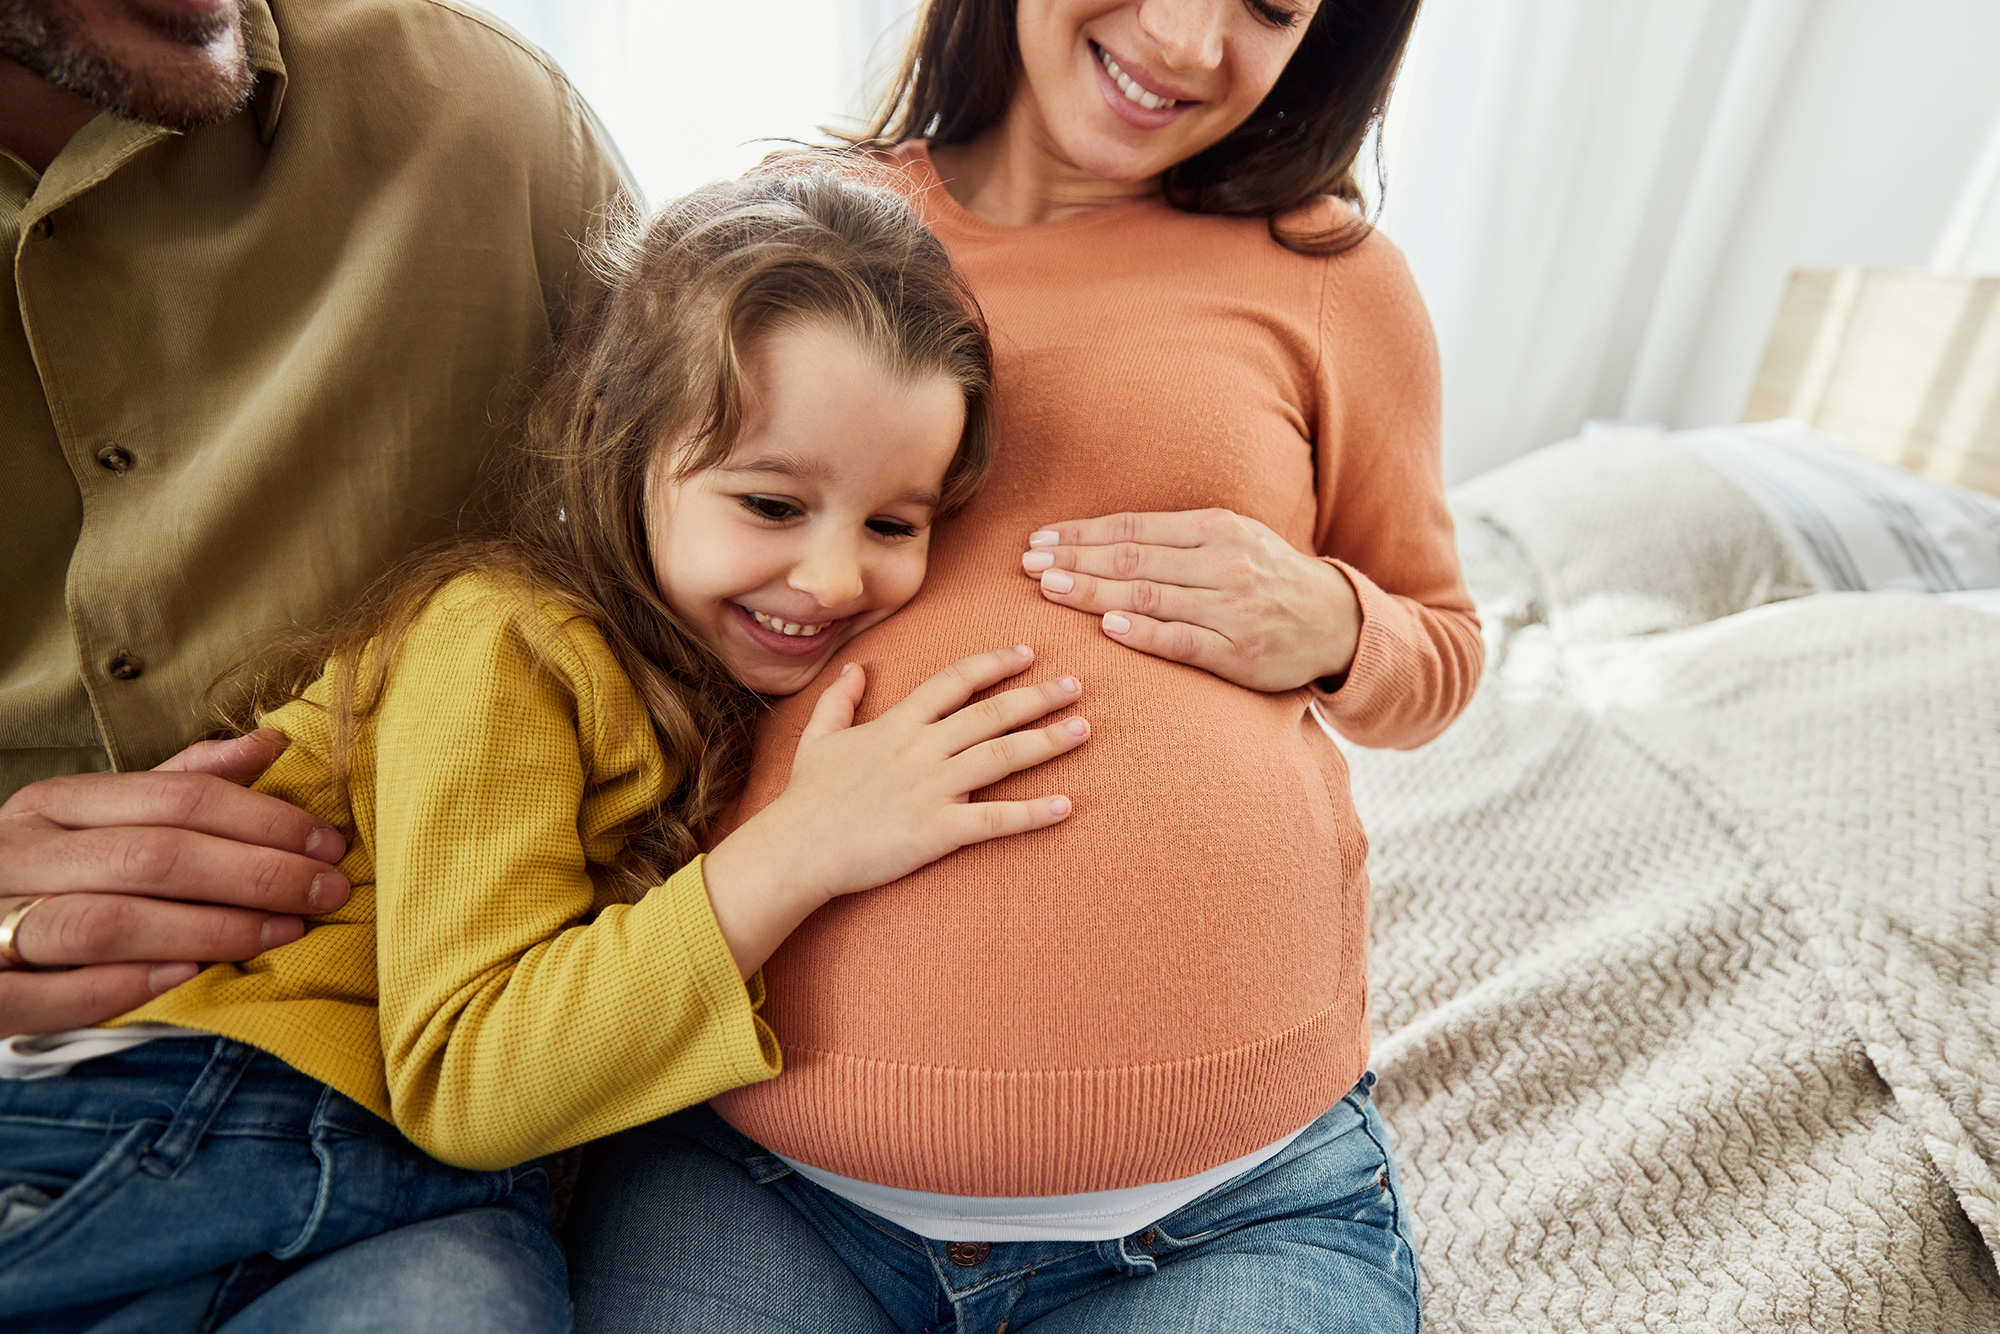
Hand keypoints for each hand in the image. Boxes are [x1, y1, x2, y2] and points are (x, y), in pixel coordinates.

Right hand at [0, 729, 350, 1037]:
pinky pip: (51, 992)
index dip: (263, 819)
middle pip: (154, 855)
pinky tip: (190, 982)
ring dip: (208, 930)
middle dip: (256, 874)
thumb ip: (180, 784)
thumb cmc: (46, 874)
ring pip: (107, 921)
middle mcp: (17, 852)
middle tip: (328, 892)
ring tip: (284, 933)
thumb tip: (272, 742)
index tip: (329, 844)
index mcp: (53, 804)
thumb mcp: (98, 819)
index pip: (175, 797)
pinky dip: (124, 987)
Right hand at [701, 645, 1087, 975]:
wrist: (796, 848)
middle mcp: (921, 749)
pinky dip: (1032, 814)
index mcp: (897, 724)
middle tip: (1076, 685)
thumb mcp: (818, 737)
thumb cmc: (807, 796)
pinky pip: (994, 820)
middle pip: (990, 714)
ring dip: (1047, 741)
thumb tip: (854, 669)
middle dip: (1037, 697)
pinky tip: (1065, 806)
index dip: (993, 664)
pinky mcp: (937, 830)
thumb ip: (839, 700)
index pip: (954, 682)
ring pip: (1001, 756)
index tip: (1026, 653)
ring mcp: (932, 788)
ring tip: (1083, 729)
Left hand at [1020, 509, 1361, 691]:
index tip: (1039, 540)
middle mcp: (1222, 563)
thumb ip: (1175, 536)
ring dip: (1093, 592)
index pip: (1134, 527)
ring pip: (1148, 596)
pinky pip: (1181, 640)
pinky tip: (1107, 626)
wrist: (1336, 620)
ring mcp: (1230, 608)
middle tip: (1027, 565)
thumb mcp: (1231, 538)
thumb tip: (1102, 535)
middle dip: (1074, 560)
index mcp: (1216, 528)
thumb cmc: (1268, 576)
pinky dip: (1142, 632)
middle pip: (1133, 558)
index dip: (1082, 533)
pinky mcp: (1236, 651)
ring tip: (1049, 589)